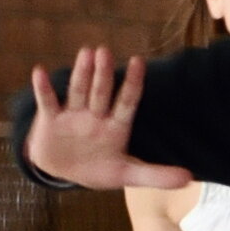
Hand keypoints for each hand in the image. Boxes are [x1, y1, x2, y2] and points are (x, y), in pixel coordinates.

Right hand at [20, 47, 192, 192]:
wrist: (64, 171)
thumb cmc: (99, 167)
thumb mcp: (127, 173)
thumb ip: (156, 175)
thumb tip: (190, 178)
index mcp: (116, 125)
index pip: (127, 101)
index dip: (133, 84)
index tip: (138, 61)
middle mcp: (95, 115)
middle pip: (101, 92)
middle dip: (103, 74)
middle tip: (105, 52)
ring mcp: (73, 115)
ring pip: (78, 91)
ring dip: (81, 74)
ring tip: (85, 53)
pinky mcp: (51, 120)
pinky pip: (47, 102)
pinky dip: (43, 89)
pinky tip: (39, 72)